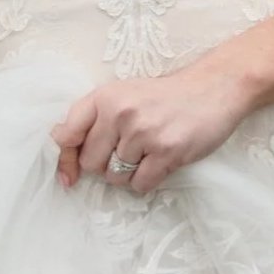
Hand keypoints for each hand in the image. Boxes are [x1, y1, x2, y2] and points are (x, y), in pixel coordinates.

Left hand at [52, 62, 253, 195]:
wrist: (213, 88)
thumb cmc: (164, 96)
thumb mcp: (124, 94)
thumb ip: (93, 116)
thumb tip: (59, 143)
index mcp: (105, 97)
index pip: (67, 134)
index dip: (66, 159)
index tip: (69, 176)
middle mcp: (121, 113)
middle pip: (91, 163)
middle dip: (105, 166)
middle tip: (126, 153)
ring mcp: (144, 133)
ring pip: (115, 177)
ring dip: (128, 174)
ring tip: (147, 153)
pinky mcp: (167, 152)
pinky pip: (140, 185)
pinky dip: (146, 181)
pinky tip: (159, 163)